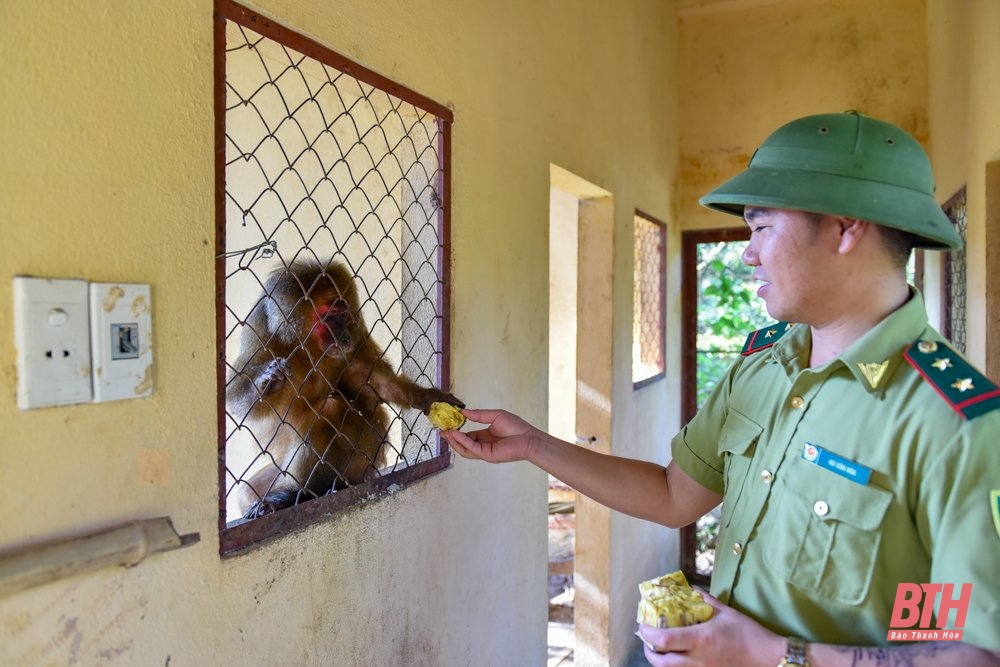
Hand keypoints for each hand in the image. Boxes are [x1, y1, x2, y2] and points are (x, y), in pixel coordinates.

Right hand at [438, 408, 539, 463]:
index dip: (456, 431)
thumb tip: (463, 411)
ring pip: (464, 448)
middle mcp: (483, 445)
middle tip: (441, 430)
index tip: (447, 424)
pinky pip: (471, 448)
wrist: (528, 438)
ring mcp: (484, 451)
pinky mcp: (486, 455)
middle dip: (451, 438)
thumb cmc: (515, 427)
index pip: (467, 435)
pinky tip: (456, 434)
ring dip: (454, 441)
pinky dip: (462, 441)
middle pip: (463, 443)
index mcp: (485, 436)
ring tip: (445, 433)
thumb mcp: (495, 416)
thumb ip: (479, 415)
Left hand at [636, 591, 783, 666]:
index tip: (643, 624)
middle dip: (648, 651)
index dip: (647, 633)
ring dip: (659, 660)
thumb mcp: (725, 611)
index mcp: (700, 639)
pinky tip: (676, 657)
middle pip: (661, 661)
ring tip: (657, 648)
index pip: (664, 639)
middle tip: (646, 638)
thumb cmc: (747, 633)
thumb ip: (704, 600)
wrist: (766, 657)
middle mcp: (698, 659)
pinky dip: (674, 666)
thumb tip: (690, 589)